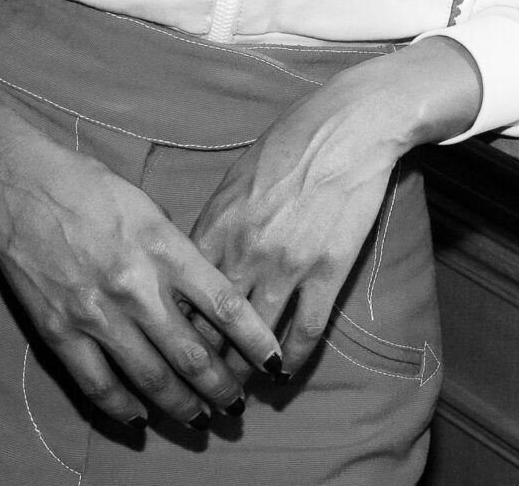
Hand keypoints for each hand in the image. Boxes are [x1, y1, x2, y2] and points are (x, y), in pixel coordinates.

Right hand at [0, 71, 282, 426]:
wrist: (19, 186)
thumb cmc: (91, 188)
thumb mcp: (151, 210)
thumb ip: (179, 253)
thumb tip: (207, 294)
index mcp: (165, 250)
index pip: (226, 307)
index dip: (256, 342)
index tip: (275, 362)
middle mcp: (136, 287)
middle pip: (192, 354)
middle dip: (222, 387)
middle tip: (239, 405)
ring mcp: (96, 314)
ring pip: (150, 377)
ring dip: (181, 406)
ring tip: (203, 420)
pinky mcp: (59, 332)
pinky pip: (97, 384)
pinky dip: (122, 408)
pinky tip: (140, 420)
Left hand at [190, 36, 481, 376]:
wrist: (349, 126)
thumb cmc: (292, 139)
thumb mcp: (237, 176)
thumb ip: (214, 220)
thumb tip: (196, 253)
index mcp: (215, 227)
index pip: (180, 296)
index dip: (172, 330)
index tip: (169, 349)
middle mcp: (243, 253)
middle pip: (210, 327)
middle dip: (199, 363)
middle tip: (195, 386)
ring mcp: (286, 266)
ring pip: (254, 340)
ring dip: (243, 372)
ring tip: (235, 392)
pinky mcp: (327, 271)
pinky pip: (305, 330)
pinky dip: (293, 360)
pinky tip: (285, 375)